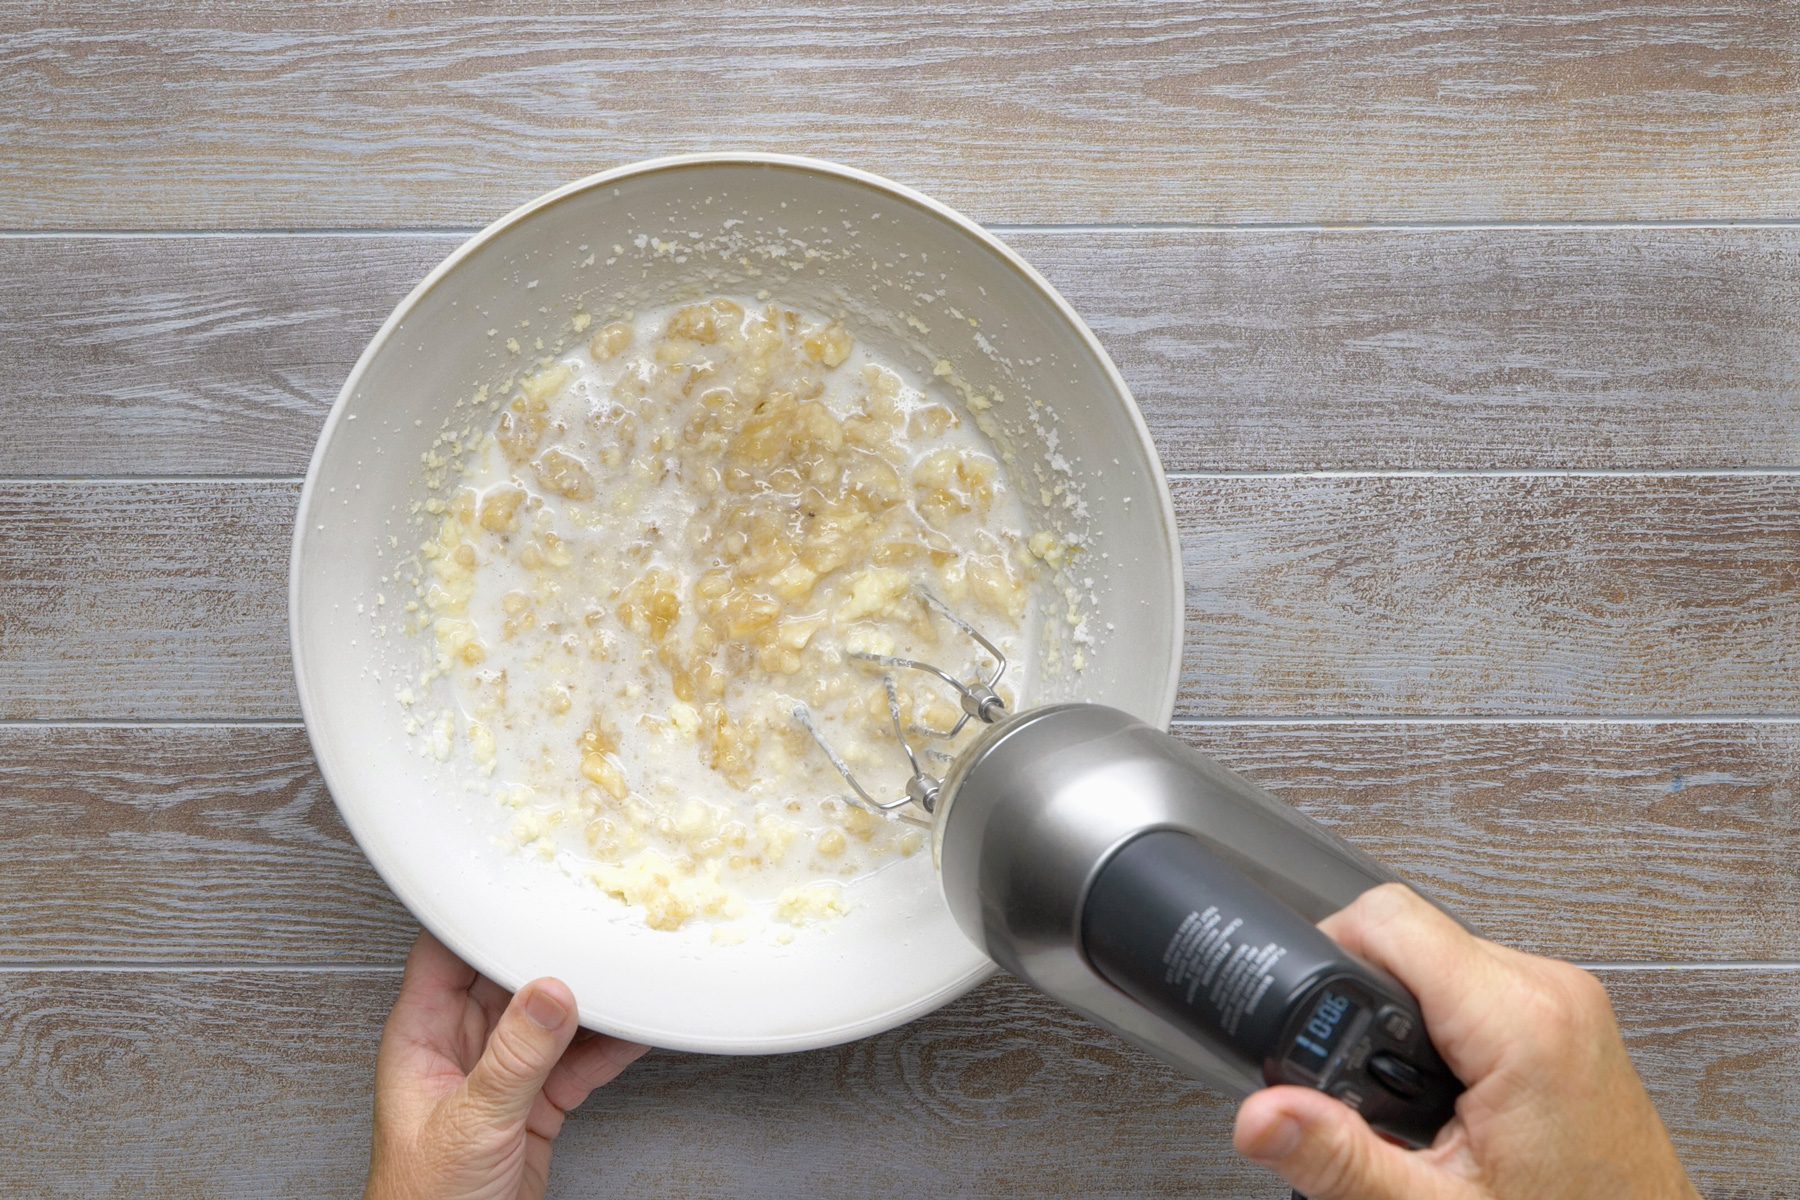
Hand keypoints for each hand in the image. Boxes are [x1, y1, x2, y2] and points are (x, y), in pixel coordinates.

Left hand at [365, 930, 647, 1199]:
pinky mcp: (536, 1104)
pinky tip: (637, 1029)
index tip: (527, 890)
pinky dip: (610, 1047)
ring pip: (551, 1018)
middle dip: (551, 953)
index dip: (483, 919)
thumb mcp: (471, 1124)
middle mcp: (462, 1047)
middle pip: (509, 978)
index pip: (447, 953)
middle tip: (595, 927)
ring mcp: (502, 1075)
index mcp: (423, 1036)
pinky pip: (579, 1061)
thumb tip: (550, 992)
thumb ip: (514, 1058)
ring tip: (628, 973)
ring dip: (590, 1001)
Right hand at [1233, 884, 1699, 1199]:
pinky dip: (1439, 1022)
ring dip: (1400, 1014)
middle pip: (1408, 935)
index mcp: (1521, 1023)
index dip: (1329, 954)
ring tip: (1405, 1097)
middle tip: (1359, 1083)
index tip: (1308, 1017)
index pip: (1389, 918)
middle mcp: (1552, 992)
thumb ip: (1338, 1158)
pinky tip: (1440, 1089)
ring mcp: (1565, 998)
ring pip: (1439, 954)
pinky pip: (1474, 980)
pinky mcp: (1567, 1012)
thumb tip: (1260, 1116)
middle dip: (1362, 1002)